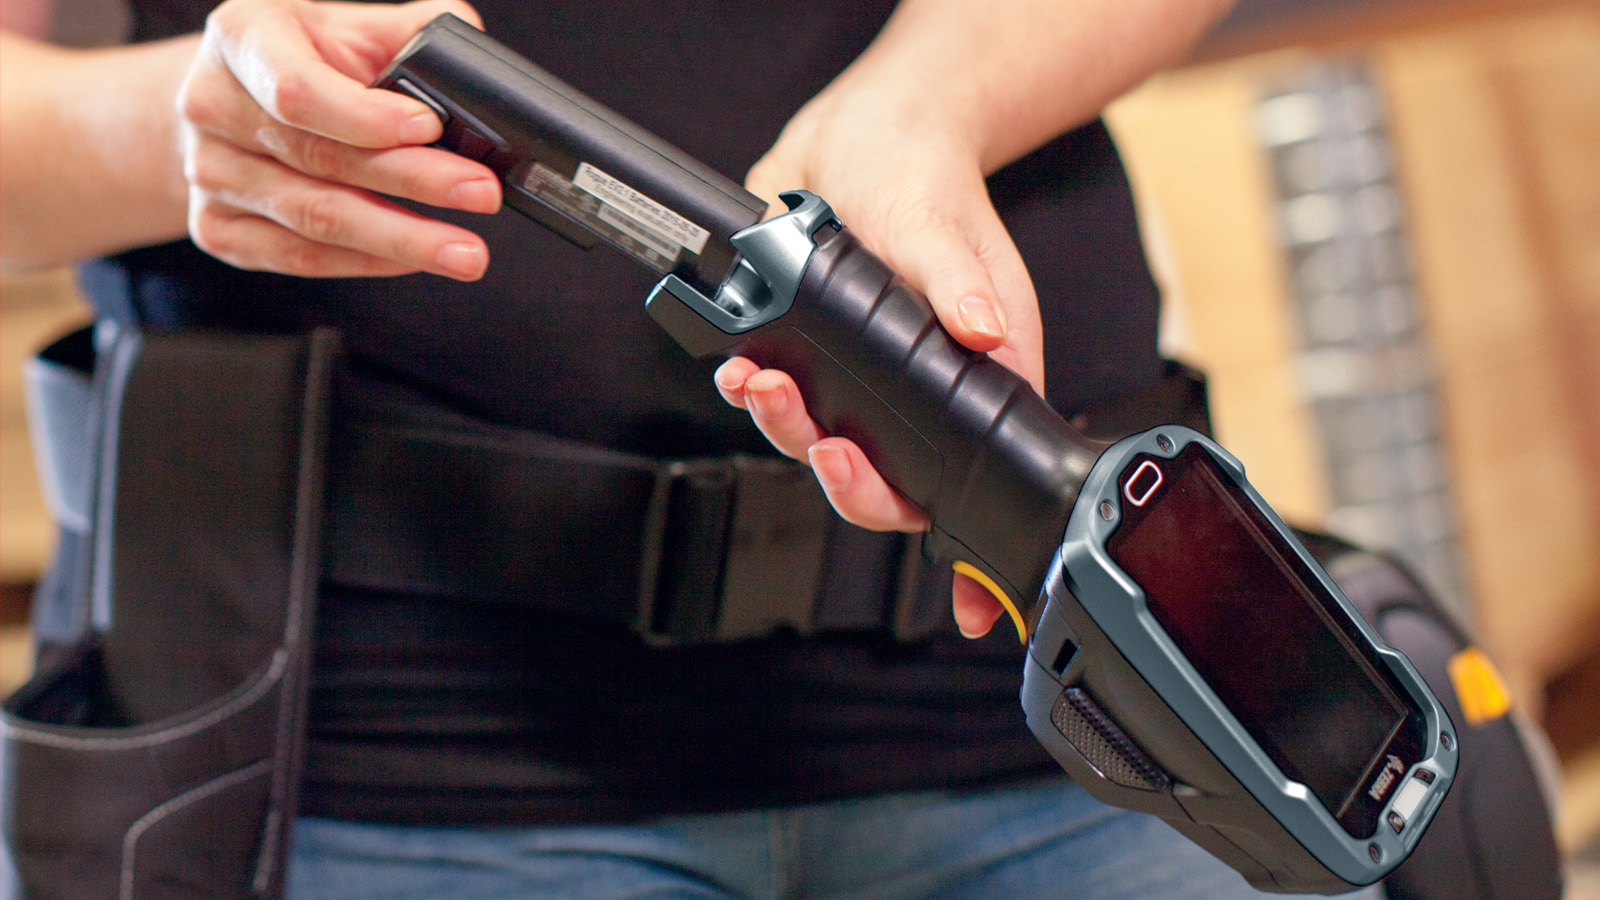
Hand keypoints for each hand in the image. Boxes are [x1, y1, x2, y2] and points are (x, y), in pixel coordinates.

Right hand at [175, 0, 501, 277]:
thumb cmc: (299, 59)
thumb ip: (407, 32)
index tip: (432, 127)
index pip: (298, 89)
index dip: (367, 116)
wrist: (223, 103)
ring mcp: (210, 174)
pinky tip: (414, 259)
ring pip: (316, 219)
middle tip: (482, 195)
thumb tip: (469, 51)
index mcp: (244, 40)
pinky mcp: (219, 229)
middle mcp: (213, 106)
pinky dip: (367, 262)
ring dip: (401, 240)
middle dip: (415, 181)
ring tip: (465, 253)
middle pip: (321, 159)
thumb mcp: (346, 25)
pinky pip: (301, 257)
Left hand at [717, 68, 1046, 639]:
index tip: (969, 602)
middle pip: (885, 486)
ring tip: (765, 389)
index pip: (970, 485)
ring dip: (788, 434)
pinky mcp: (802, 357)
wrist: (863, 136)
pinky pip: (775, 401)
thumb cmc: (930, 186)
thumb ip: (967, 287)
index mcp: (973, 387)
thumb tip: (985, 335)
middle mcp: (912, 399)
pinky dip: (750, 395)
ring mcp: (853, 384)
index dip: (970, 555)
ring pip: (820, 448)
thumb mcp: (952, 232)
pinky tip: (738, 373)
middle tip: (833, 451)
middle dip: (852, 482)